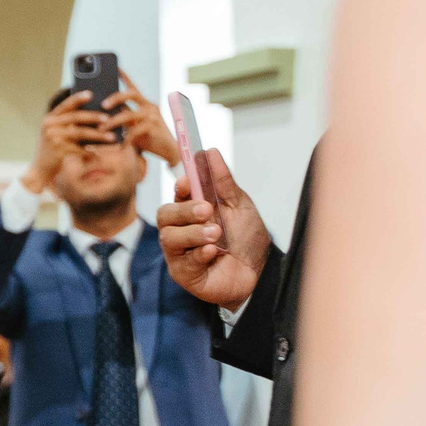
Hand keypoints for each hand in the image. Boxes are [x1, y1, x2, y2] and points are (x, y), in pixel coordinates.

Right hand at [21, 92, 120, 193]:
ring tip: (112, 137)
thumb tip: (93, 116)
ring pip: (81, 133)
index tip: (90, 94)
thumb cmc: (52, 149)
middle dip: (94, 117)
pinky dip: (90, 152)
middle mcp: (50, 126)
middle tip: (108, 118)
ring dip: (98, 135)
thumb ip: (67, 124)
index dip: (78, 98)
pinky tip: (99, 153)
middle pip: (76, 117)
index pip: (65, 105)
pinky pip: (79, 149)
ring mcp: (54, 138)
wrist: (40, 169)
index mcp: (49, 119)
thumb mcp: (55, 133)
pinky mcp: (58, 151)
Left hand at [110, 70, 178, 166]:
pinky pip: (134, 130)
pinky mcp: (153, 127)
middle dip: (114, 97)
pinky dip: (124, 137)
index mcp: (144, 104)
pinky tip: (119, 144)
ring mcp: (152, 116)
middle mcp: (149, 106)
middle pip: (131, 94)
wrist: (169, 151)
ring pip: (128, 114)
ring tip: (101, 130)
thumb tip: (103, 114)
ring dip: (112, 122)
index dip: (124, 77)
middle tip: (102, 105)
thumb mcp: (134, 126)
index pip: (133, 87)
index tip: (115, 68)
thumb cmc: (148, 139)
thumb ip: (124, 118)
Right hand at [155, 147, 271, 308]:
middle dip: (184, 210)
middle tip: (206, 210)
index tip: (188, 182)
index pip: (177, 195)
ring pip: (169, 238)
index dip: (179, 187)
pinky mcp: (183, 273)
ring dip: (193, 233)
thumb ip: (223, 181)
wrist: (260, 272)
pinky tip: (213, 252)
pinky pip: (182, 262)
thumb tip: (210, 152)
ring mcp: (180, 252)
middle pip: (165, 215)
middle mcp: (181, 229)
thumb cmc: (246, 239)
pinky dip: (198, 254)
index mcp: (192, 210)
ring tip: (216, 234)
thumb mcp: (239, 205)